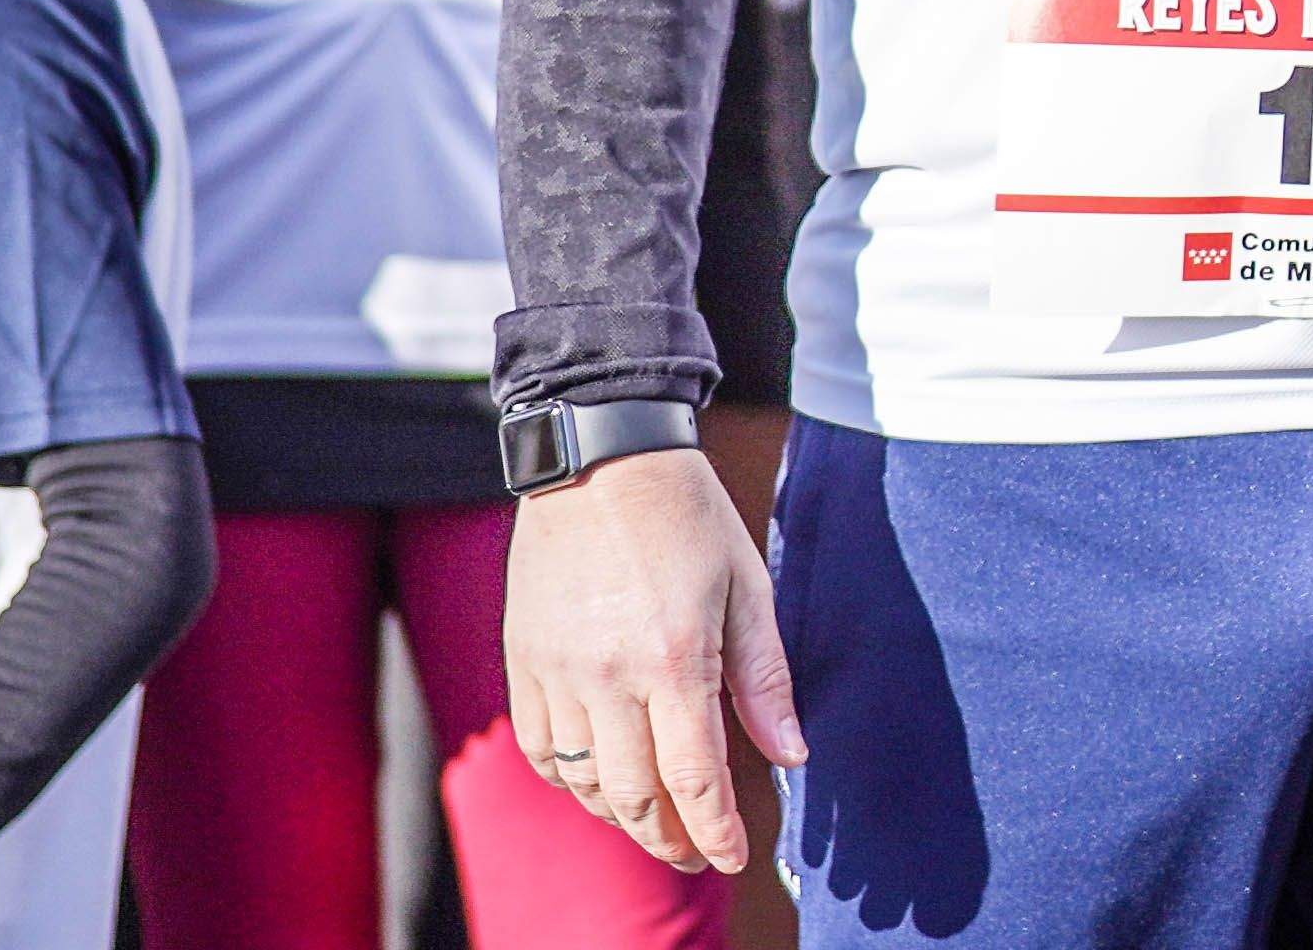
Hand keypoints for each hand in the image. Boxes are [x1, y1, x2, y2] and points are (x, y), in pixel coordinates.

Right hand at [509, 441, 803, 874]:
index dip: (715, 830)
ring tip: (654, 820)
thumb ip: (764, 678)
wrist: (601, 456)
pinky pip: (539, 750)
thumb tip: (790, 756)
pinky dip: (569, 779)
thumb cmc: (687, 516)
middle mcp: (609, 675)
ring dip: (621, 815)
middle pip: (634, 795)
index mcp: (675, 657)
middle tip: (693, 853)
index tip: (733, 856)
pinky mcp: (522, 660)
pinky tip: (598, 778)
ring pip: (584, 782)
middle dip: (668, 839)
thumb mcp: (747, 586)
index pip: (695, 778)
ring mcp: (558, 671)